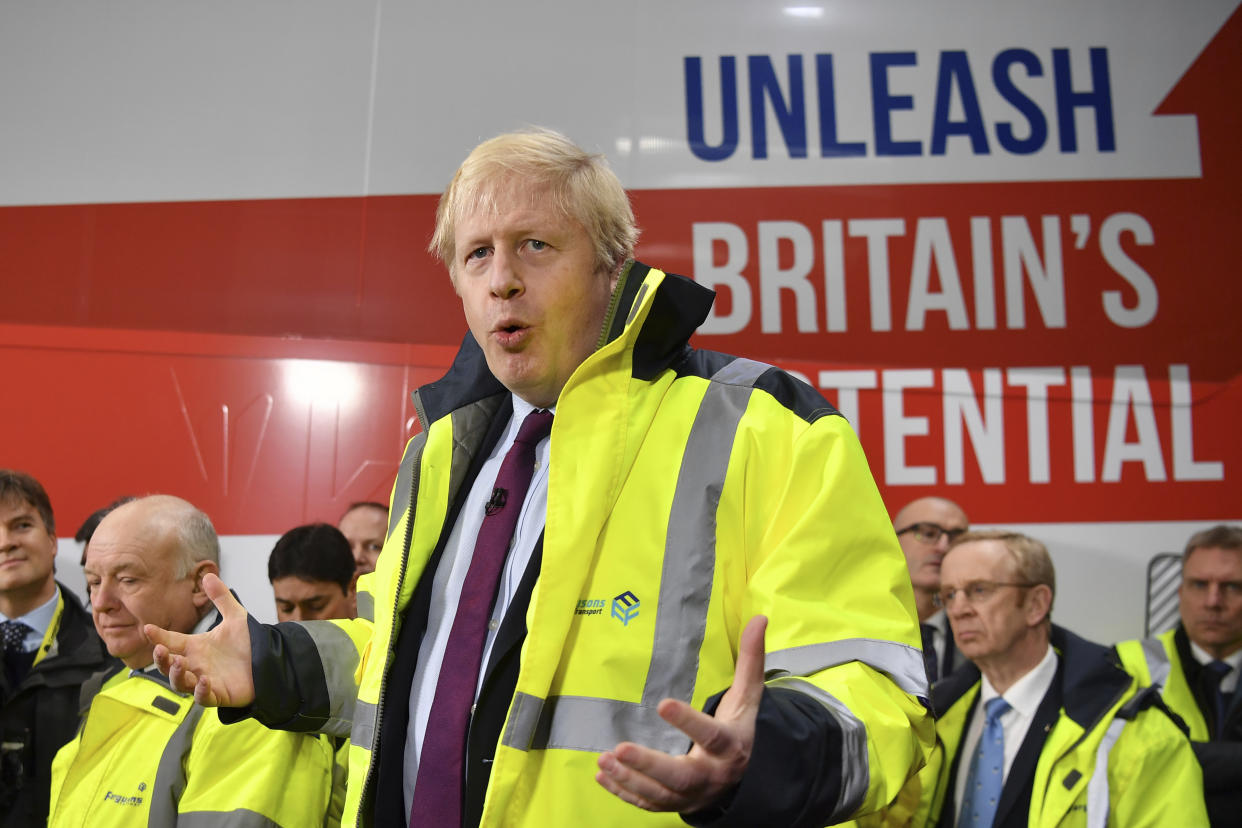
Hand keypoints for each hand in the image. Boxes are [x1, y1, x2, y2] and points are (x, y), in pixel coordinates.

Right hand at [144, 573, 255, 706]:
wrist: (269, 662)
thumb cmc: (249, 644)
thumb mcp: (236, 617)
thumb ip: (221, 598)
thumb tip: (209, 574)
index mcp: (196, 647)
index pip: (171, 641)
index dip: (158, 636)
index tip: (148, 628)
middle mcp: (196, 665)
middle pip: (168, 665)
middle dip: (161, 659)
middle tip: (160, 649)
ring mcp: (204, 681)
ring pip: (180, 683)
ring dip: (175, 675)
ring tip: (178, 663)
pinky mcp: (217, 695)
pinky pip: (203, 698)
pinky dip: (201, 691)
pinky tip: (204, 681)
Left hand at [595, 615, 766, 813]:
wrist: (741, 779)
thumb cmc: (738, 728)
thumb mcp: (747, 698)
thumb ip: (750, 661)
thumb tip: (759, 618)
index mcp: (729, 746)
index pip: (711, 735)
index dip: (688, 722)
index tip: (662, 704)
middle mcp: (710, 775)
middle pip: (681, 776)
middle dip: (650, 765)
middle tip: (620, 748)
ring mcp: (691, 795)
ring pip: (660, 794)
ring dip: (630, 779)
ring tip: (604, 759)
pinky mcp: (673, 804)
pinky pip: (647, 803)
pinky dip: (623, 792)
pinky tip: (602, 776)